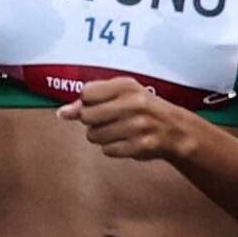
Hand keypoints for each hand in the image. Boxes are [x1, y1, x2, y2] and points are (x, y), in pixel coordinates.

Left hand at [63, 76, 206, 163]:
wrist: (174, 129)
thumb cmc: (141, 108)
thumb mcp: (120, 95)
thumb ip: (89, 100)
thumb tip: (62, 113)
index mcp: (126, 85)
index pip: (86, 93)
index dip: (87, 102)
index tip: (100, 104)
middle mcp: (133, 103)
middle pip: (86, 116)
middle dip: (91, 121)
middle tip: (108, 120)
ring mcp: (137, 126)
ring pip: (94, 135)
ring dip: (101, 136)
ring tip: (118, 130)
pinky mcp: (139, 146)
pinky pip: (107, 150)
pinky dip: (112, 148)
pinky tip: (126, 141)